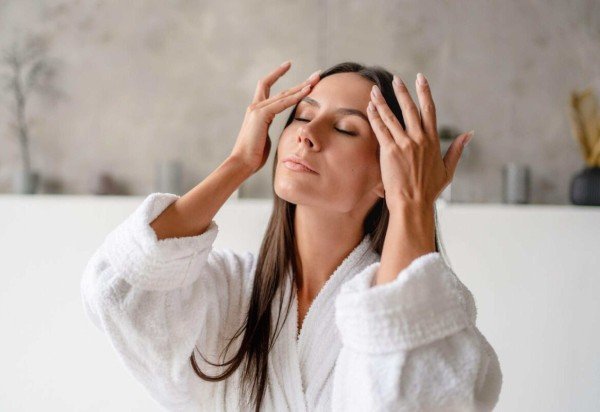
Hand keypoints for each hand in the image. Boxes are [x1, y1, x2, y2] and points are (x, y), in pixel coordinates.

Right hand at [229, 61, 320, 173]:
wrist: (242, 163)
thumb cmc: (253, 156)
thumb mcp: (265, 139)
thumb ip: (269, 129)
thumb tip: (276, 131)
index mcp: (256, 111)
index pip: (267, 86)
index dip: (277, 74)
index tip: (288, 65)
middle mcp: (255, 107)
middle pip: (280, 88)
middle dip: (300, 81)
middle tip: (316, 75)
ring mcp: (257, 109)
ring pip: (284, 94)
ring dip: (302, 86)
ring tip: (316, 80)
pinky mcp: (261, 115)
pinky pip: (282, 103)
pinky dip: (296, 97)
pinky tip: (307, 91)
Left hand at [367, 72, 472, 209]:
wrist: (413, 204)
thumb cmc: (429, 191)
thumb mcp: (448, 170)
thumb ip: (457, 150)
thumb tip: (469, 134)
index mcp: (433, 141)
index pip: (430, 110)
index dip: (424, 92)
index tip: (420, 79)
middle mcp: (420, 139)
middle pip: (410, 109)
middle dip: (402, 92)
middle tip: (396, 79)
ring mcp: (404, 144)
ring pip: (392, 117)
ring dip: (382, 102)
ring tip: (374, 90)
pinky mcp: (390, 151)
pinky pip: (381, 129)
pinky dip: (375, 117)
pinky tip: (369, 107)